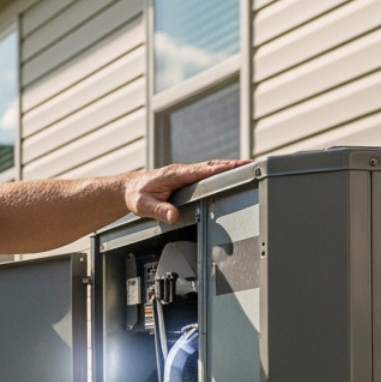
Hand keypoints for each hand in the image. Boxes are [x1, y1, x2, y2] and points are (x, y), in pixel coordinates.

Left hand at [124, 159, 250, 223]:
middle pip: (212, 166)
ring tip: (248, 167)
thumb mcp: (144, 206)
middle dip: (232, 165)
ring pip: (210, 168)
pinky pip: (206, 173)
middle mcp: (182, 171)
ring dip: (228, 167)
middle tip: (252, 164)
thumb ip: (159, 211)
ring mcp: (185, 173)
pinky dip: (219, 171)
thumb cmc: (136, 195)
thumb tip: (173, 217)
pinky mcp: (185, 177)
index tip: (237, 166)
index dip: (220, 168)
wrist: (128, 189)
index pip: (202, 170)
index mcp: (175, 174)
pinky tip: (230, 174)